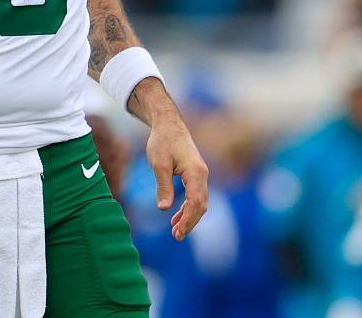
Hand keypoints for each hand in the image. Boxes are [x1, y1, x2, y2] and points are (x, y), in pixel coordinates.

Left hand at [145, 118, 208, 240]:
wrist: (168, 125)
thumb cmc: (162, 142)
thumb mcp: (159, 164)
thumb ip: (163, 186)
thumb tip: (163, 209)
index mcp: (195, 172)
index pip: (195, 202)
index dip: (188, 219)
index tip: (178, 232)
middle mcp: (202, 175)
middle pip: (201, 205)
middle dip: (190, 222)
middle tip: (177, 237)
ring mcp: (201, 175)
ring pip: (200, 202)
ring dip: (190, 217)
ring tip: (176, 232)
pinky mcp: (195, 175)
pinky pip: (196, 196)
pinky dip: (188, 208)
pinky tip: (176, 217)